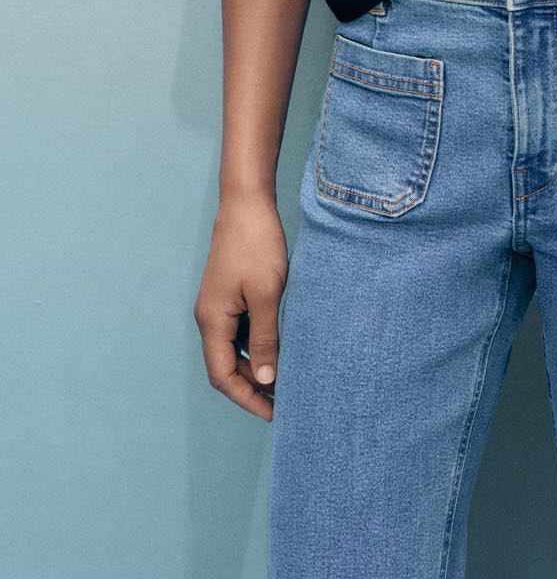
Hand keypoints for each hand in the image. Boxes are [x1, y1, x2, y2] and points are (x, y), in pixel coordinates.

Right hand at [194, 193, 287, 421]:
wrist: (247, 202)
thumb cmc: (257, 244)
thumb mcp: (266, 294)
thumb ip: (265, 339)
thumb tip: (264, 381)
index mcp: (212, 321)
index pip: (223, 376)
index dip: (246, 400)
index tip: (274, 415)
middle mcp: (210, 317)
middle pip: (225, 368)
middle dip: (251, 389)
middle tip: (284, 404)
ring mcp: (219, 306)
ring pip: (234, 350)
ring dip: (255, 369)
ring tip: (285, 382)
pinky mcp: (230, 294)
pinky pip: (240, 331)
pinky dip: (256, 347)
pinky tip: (278, 350)